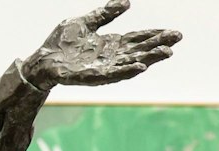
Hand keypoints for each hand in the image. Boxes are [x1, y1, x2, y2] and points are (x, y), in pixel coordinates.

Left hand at [24, 1, 180, 89]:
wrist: (41, 59)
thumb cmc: (61, 43)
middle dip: (158, 45)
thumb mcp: (85, 22)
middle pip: (139, 50)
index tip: (173, 32)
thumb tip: (127, 2)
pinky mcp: (93, 76)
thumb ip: (105, 13)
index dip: (154, 35)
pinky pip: (113, 74)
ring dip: (149, 58)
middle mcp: (111, 57)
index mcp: (111, 44)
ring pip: (131, 63)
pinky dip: (127, 71)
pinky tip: (140, 66)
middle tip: (177, 39)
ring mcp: (103, 68)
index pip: (137, 38)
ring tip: (166, 53)